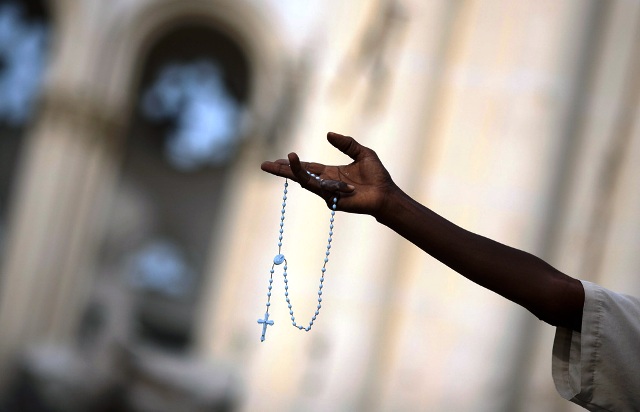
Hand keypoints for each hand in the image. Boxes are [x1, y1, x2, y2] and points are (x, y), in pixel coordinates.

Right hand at [261, 132, 396, 216]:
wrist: (385, 194)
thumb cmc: (377, 176)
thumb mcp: (362, 153)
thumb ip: (346, 144)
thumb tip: (328, 134)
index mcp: (330, 173)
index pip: (307, 168)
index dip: (293, 164)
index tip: (277, 160)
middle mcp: (326, 183)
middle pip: (299, 176)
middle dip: (282, 171)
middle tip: (264, 166)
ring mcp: (328, 193)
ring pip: (305, 182)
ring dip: (294, 171)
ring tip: (283, 161)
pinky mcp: (332, 200)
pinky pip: (321, 188)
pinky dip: (319, 181)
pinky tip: (315, 175)